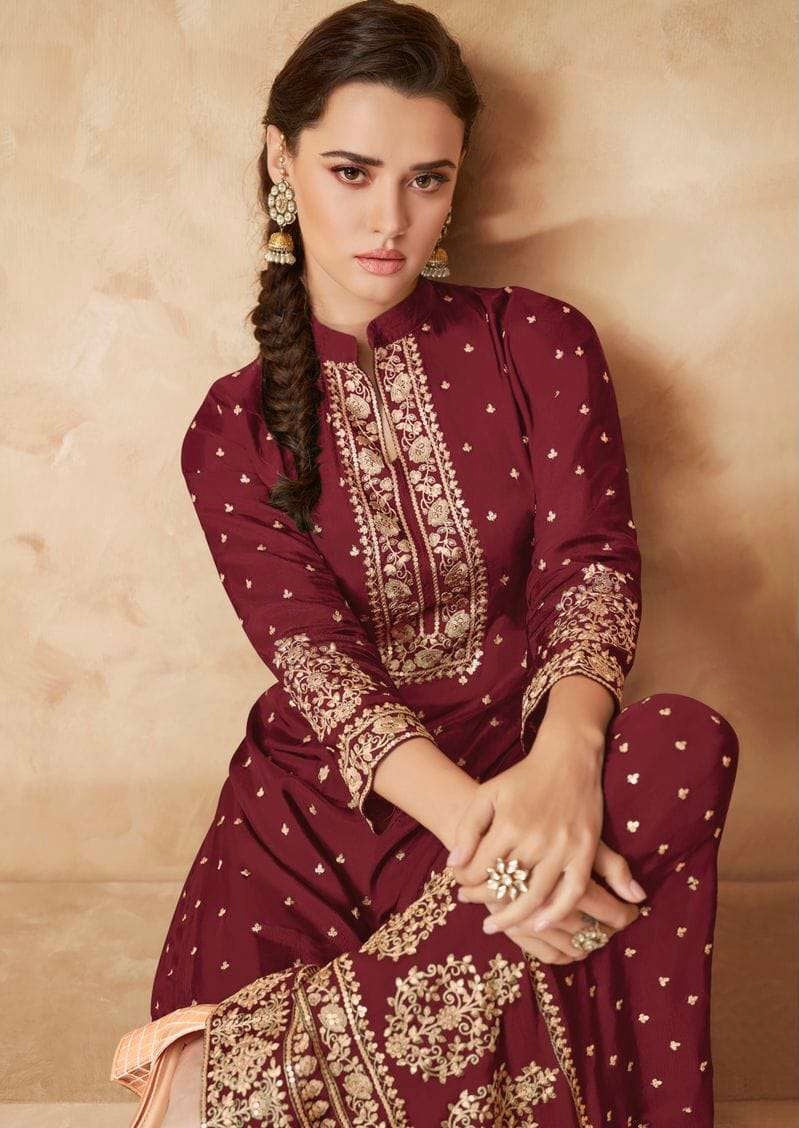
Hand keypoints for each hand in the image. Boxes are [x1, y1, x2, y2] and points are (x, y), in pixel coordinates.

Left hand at [445, 715, 646, 962]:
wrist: (568, 759)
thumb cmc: (523, 778)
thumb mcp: (488, 793)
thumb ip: (468, 827)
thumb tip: (454, 864)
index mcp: (509, 824)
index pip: (479, 868)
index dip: (464, 881)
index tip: (459, 884)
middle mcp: (535, 839)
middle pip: (504, 886)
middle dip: (482, 899)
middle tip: (471, 903)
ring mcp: (562, 848)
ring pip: (534, 897)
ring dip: (512, 917)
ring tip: (495, 926)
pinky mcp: (585, 852)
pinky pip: (572, 893)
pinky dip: (555, 914)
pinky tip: (537, 926)